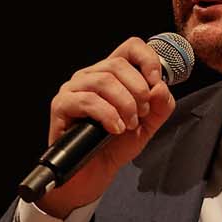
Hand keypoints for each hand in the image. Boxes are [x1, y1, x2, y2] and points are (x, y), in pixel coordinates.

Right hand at [35, 37, 176, 218]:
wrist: (93, 174)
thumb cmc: (115, 145)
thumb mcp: (147, 125)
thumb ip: (160, 106)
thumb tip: (160, 87)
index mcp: (112, 74)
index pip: (130, 47)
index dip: (148, 59)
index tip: (156, 81)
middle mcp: (91, 75)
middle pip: (118, 64)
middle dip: (138, 91)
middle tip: (141, 114)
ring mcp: (74, 89)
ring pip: (104, 81)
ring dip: (125, 104)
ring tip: (128, 124)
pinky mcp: (61, 105)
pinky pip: (87, 100)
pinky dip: (107, 114)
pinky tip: (114, 128)